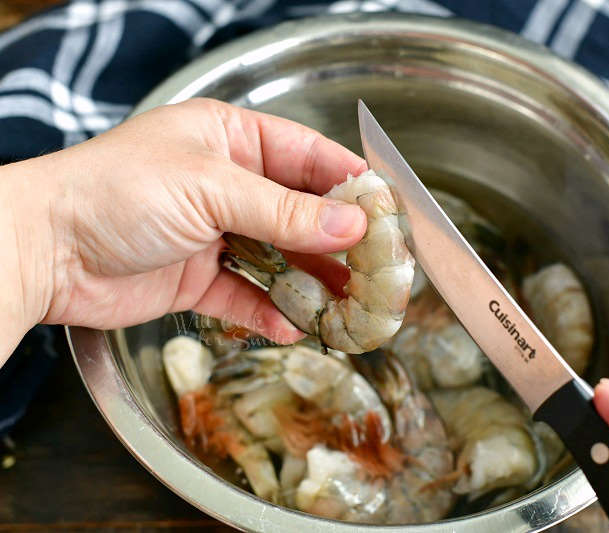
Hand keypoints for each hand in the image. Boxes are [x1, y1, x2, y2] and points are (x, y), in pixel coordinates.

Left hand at [0, 98, 367, 362]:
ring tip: (351, 310)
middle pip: (301, 213)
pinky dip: (271, 312)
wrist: (43, 251)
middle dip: (339, 243)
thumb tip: (353, 224)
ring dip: (313, 284)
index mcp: (231, 139)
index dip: (350, 184)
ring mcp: (215, 233)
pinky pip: (248, 296)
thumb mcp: (211, 189)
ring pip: (281, 258)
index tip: (388, 213)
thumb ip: (285, 211)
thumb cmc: (116, 192)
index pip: (308, 156)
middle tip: (378, 271)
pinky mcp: (199, 278)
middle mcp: (228, 184)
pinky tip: (296, 326)